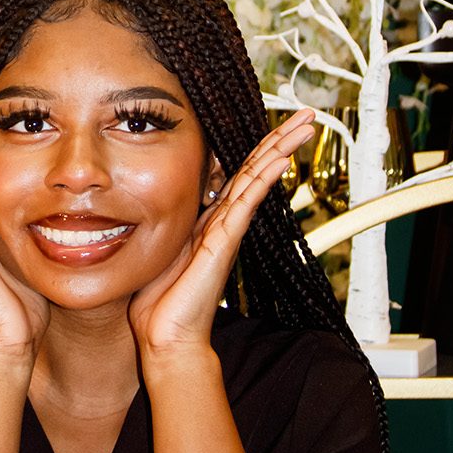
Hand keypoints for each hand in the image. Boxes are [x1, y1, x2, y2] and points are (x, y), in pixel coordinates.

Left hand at [128, 109, 314, 356]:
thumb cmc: (158, 298)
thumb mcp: (159, 244)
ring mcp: (227, 231)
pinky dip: (262, 180)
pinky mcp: (223, 243)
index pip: (239, 172)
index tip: (276, 122)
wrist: (165, 336)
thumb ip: (162, 219)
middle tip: (307, 115)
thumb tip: (144, 196)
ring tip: (304, 125)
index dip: (258, 147)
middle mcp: (223, 221)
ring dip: (280, 149)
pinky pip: (245, 205)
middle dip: (281, 139)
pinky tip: (279, 161)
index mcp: (209, 218)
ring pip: (257, 179)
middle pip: (257, 169)